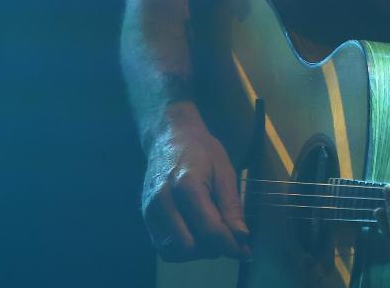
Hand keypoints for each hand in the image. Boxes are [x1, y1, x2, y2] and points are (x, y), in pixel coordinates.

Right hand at [140, 108, 250, 261]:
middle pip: (189, 246)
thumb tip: (241, 237)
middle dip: (212, 249)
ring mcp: (150, 210)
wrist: (169, 137)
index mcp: (186, 185)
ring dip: (196, 252)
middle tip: (227, 238)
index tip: (245, 252)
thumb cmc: (201, 150)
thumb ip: (232, 206)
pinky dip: (182, 248)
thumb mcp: (225, 171)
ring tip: (211, 235)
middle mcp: (163, 201)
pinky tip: (196, 234)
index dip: (229, 245)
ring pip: (173, 251)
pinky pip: (162, 246)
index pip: (209, 229)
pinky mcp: (145, 217)